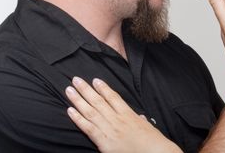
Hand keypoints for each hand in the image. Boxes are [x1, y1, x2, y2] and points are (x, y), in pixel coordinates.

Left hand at [65, 77, 181, 152]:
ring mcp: (110, 129)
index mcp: (128, 114)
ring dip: (78, 100)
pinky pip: (88, 128)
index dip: (103, 88)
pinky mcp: (104, 141)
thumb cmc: (153, 141)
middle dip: (86, 89)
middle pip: (98, 101)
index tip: (95, 80)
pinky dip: (78, 118)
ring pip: (91, 111)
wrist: (155, 152)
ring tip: (69, 90)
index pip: (113, 97)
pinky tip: (70, 110)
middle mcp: (117, 119)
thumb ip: (140, 120)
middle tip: (75, 79)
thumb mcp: (147, 127)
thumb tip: (140, 117)